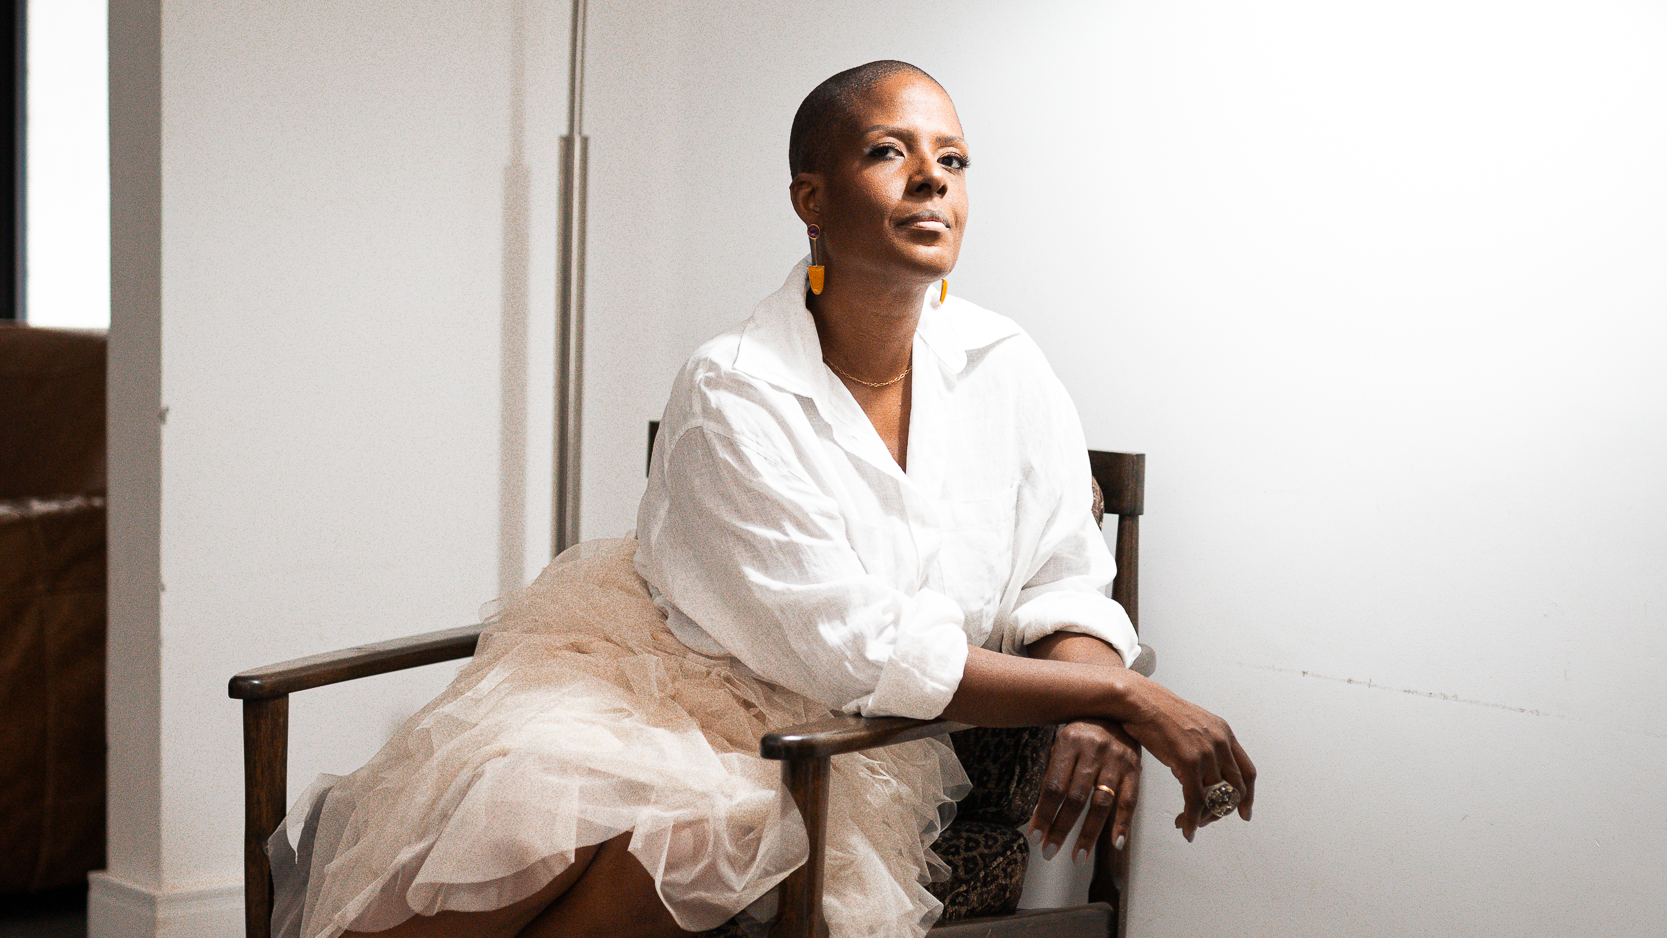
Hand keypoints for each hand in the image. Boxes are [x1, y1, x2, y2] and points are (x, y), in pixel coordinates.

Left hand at [1027, 718, 1141, 863]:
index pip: (1053, 786)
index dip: (1044, 813)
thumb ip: (1053, 772)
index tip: (1035, 836)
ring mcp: (1117, 760)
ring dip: (1088, 834)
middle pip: (1075, 798)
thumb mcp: (1062, 742)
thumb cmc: (1082, 730)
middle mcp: (1094, 750)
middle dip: (1061, 828)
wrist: (1117, 708)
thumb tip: (1040, 813)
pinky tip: (1115, 843)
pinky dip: (1122, 824)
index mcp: (1069, 741)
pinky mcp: (1135, 769)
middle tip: (1049, 851)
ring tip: (1078, 856)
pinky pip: (1129, 801)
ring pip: (1101, 804)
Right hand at [1119, 679, 1254, 841]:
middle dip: (1222, 811)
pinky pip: (1195, 800)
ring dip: (1203, 819)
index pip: (1248, 772)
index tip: (1243, 812)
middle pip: (1235, 790)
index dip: (1249, 797)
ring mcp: (1206, 752)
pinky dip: (1192, 818)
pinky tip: (1185, 826)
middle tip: (1207, 821)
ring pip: (1215, 799)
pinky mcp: (1187, 761)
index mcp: (1225, 733)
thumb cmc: (1158, 713)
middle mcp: (1221, 742)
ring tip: (1188, 824)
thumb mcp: (1193, 726)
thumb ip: (1205, 747)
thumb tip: (1204, 774)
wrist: (1139, 701)